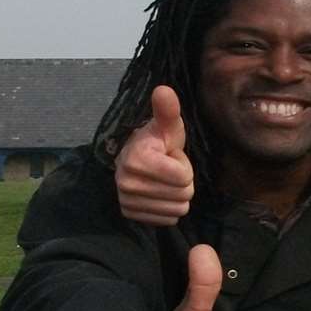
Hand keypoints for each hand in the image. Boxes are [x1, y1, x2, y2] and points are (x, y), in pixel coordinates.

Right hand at [115, 85, 194, 225]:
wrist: (134, 160)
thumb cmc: (158, 142)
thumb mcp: (167, 126)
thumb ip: (168, 110)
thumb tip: (164, 90)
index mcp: (137, 158)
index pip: (183, 177)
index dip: (184, 166)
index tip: (171, 156)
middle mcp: (126, 182)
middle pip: (183, 195)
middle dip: (182, 182)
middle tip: (168, 170)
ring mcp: (127, 201)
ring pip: (177, 209)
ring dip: (176, 196)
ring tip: (164, 181)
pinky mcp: (130, 215)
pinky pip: (167, 220)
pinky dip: (168, 209)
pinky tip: (159, 195)